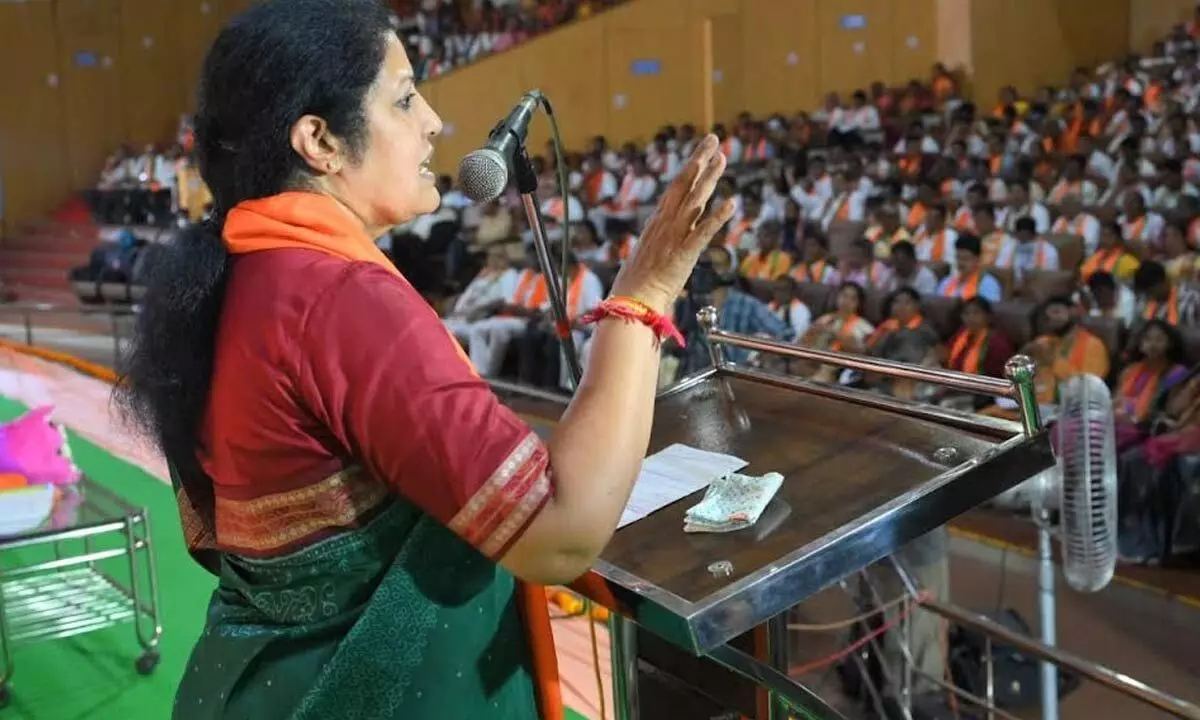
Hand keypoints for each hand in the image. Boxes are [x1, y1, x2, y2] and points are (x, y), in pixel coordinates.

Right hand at [609, 135, 734, 312]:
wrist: (632, 303)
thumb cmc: (636, 286)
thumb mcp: (647, 257)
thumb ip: (657, 243)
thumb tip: (661, 239)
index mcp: (656, 224)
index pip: (675, 190)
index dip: (691, 170)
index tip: (703, 154)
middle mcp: (665, 224)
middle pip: (684, 185)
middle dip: (699, 160)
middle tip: (713, 139)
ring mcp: (674, 237)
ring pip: (694, 200)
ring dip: (709, 178)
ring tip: (722, 157)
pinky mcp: (684, 254)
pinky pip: (704, 232)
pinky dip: (718, 217)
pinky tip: (732, 203)